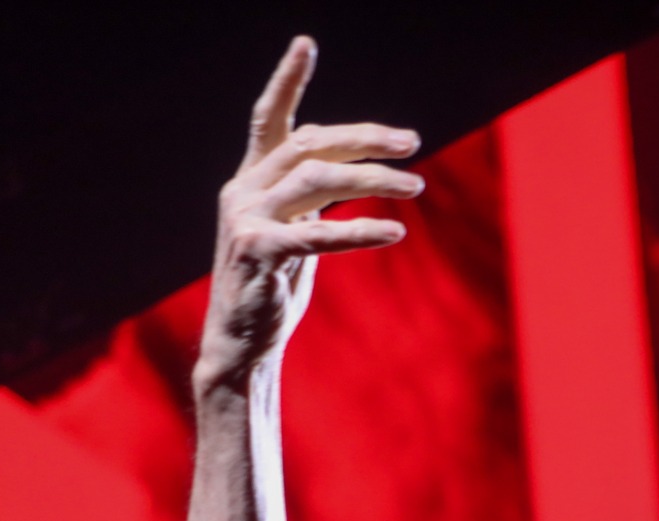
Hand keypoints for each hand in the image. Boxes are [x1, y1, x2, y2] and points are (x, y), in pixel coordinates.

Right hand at [197, 36, 423, 381]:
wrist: (242, 341)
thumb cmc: (275, 285)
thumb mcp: (297, 230)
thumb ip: (316, 197)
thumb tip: (357, 168)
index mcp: (252, 179)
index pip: (271, 119)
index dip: (287, 80)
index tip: (305, 43)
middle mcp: (244, 189)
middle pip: (310, 144)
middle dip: (364, 137)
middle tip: (412, 142)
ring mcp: (247, 218)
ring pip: (317, 179)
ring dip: (373, 180)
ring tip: (416, 187)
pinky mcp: (258, 253)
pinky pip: (315, 235)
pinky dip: (358, 232)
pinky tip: (395, 232)